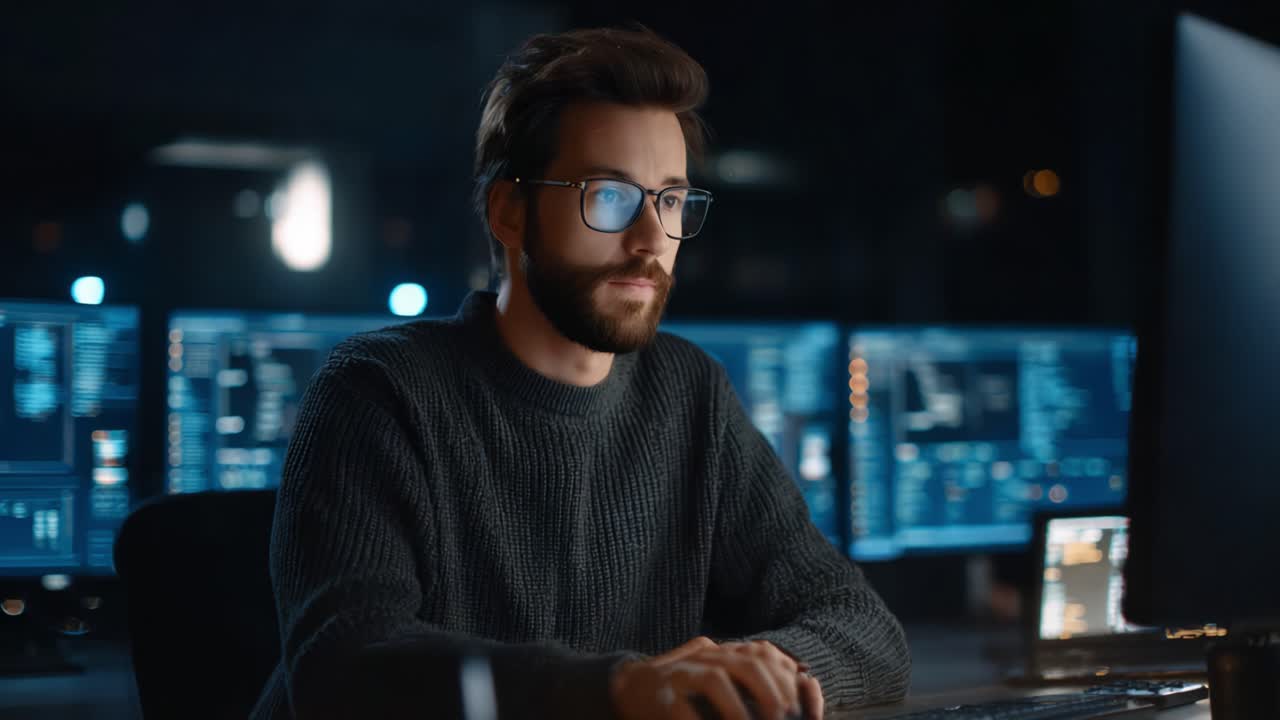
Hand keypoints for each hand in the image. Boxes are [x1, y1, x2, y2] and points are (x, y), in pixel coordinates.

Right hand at [611, 637, 819, 719]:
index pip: (763, 656)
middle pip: (745, 664)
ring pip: (715, 679)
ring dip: (738, 709)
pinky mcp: (660, 693)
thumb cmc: (684, 693)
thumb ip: (749, 684)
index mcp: (722, 652)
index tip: (799, 708)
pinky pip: (681, 706)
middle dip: (770, 694)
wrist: (630, 688)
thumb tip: (797, 682)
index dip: (785, 681)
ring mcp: (680, 672)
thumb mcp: (719, 682)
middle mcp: (703, 656)